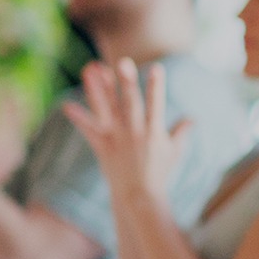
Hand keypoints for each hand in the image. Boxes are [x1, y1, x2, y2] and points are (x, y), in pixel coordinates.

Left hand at [60, 60, 190, 201]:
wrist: (139, 196)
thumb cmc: (160, 173)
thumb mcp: (175, 151)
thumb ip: (181, 132)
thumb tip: (192, 118)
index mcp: (154, 132)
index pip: (157, 104)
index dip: (157, 86)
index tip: (157, 68)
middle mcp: (135, 132)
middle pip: (130, 103)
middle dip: (126, 82)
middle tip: (123, 62)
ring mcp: (117, 139)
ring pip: (106, 109)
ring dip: (97, 88)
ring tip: (91, 68)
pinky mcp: (103, 147)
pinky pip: (88, 130)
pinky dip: (78, 118)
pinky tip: (67, 105)